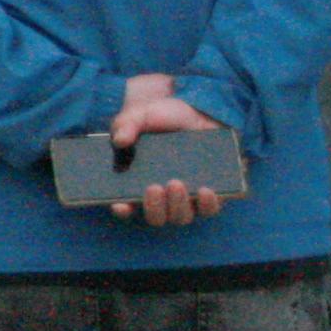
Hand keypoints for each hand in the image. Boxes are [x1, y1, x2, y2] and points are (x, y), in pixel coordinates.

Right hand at [108, 75, 226, 227]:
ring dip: (178, 206)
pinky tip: (205, 190)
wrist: (198, 112)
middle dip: (154, 207)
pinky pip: (210, 209)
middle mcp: (162, 197)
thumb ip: (126, 124)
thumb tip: (120, 140)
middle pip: (156, 217)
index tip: (121, 205)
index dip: (122, 209)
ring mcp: (187, 198)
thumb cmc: (164, 117)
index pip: (125, 206)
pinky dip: (208, 204)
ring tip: (176, 183)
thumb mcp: (141, 115)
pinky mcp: (210, 195)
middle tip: (153, 187)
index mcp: (137, 182)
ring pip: (182, 217)